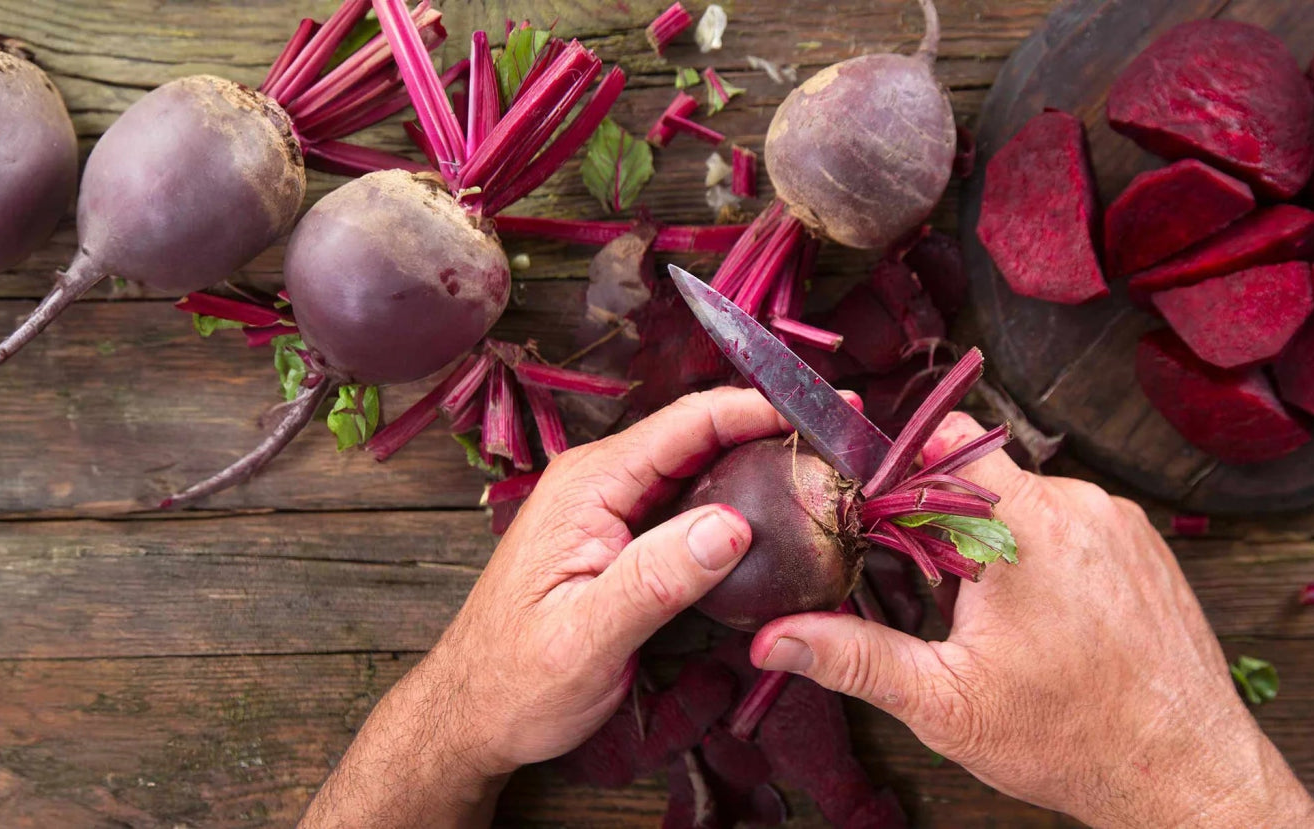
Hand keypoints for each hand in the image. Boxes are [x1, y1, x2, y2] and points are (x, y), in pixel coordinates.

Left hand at [303, 387, 803, 827]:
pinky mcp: (622, 538)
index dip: (759, 409)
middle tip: (843, 437)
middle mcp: (599, 483)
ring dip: (760, 464)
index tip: (823, 410)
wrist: (470, 718)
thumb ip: (655, 579)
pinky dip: (738, 502)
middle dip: (773, 429)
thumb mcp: (586, 639)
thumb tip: (732, 525)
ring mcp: (610, 509)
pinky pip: (688, 505)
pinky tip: (778, 516)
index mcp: (587, 487)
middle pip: (700, 436)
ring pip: (699, 470)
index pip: (686, 425)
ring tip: (826, 467)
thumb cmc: (513, 683)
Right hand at [749, 413, 1313, 828]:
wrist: (1183, 768)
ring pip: (1030, 503)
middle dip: (948, 526)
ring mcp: (1118, 522)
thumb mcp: (945, 703)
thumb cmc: (1073, 738)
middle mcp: (1076, 506)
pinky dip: (1049, 558)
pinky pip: (1076, 525)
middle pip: (984, 477)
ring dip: (1001, 544)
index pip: (944, 439)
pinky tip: (1046, 621)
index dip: (901, 471)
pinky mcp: (1145, 544)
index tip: (878, 519)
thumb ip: (855, 657)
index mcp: (1021, 526)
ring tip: (998, 622)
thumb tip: (778, 638)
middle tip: (936, 599)